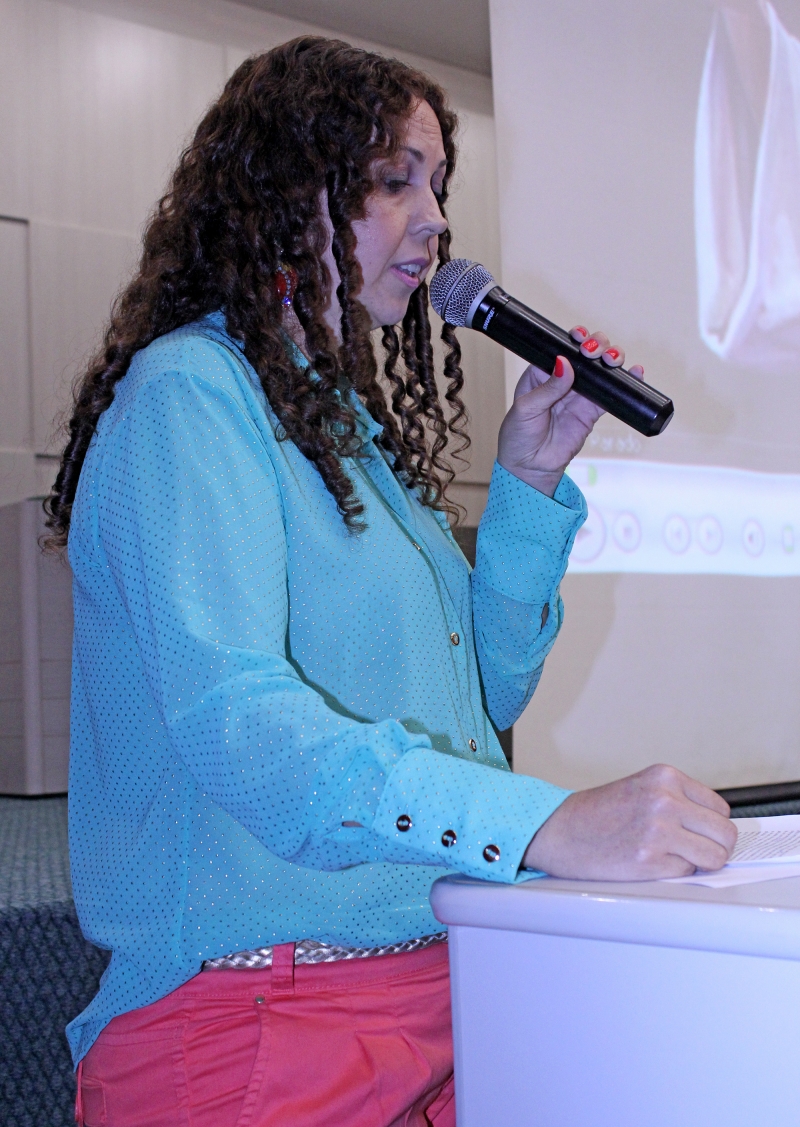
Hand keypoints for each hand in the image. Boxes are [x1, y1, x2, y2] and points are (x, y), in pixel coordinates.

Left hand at [496, 327, 643, 497]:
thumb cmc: (519, 437)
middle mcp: (562, 379)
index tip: (580, 338)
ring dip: (611, 359)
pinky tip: (635, 372)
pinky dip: (624, 383)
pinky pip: (611, 393)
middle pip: (585, 354)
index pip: (561, 348)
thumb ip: (547, 388)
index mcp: (541, 373)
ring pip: (600, 369)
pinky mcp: (592, 411)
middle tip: (595, 353)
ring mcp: (579, 394)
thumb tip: (565, 363)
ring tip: (613, 360)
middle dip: (596, 346)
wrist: (531, 467)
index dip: (574, 340)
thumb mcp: (526, 409)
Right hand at [522, 764, 736, 880]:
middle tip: (696, 851)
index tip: (700, 833)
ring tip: (675, 858)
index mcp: (665, 777)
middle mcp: (665, 800)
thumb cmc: (597, 813)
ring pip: (714, 857)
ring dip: (700, 863)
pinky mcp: (650, 860)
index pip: (720, 808)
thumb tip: (716, 828)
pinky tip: (651, 861)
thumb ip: (677, 800)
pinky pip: (687, 872)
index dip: (711, 825)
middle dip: (715, 847)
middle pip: (725, 833)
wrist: (558, 830)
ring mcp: (659, 830)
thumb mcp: (641, 788)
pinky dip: (674, 872)